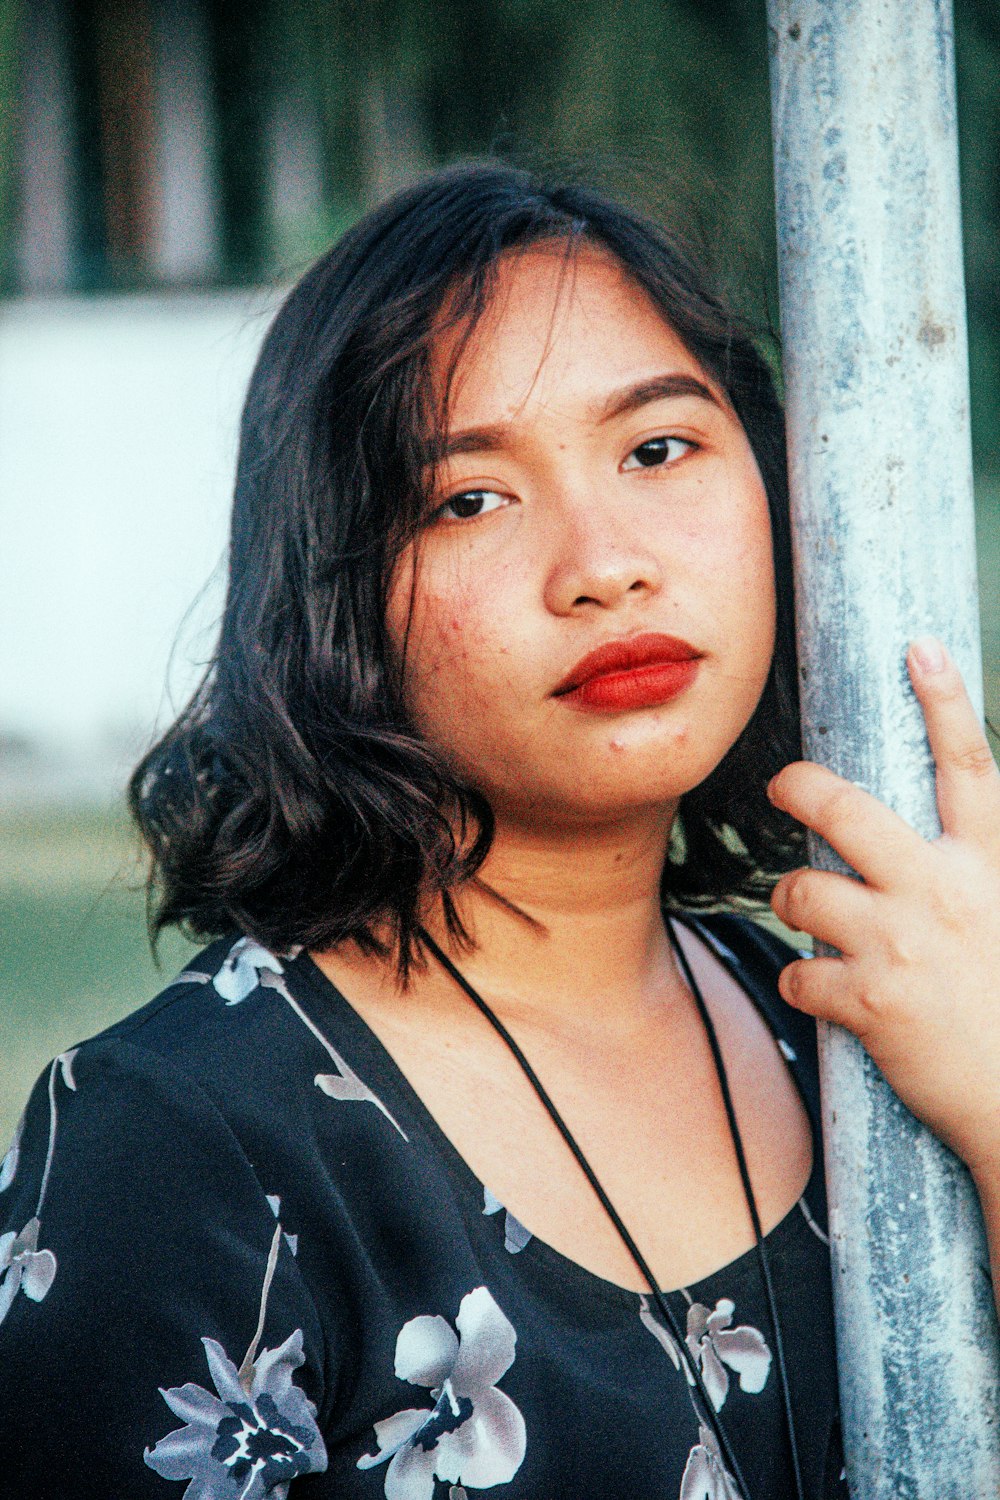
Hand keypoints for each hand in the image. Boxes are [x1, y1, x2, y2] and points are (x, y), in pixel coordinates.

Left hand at [767, 637, 999, 1183]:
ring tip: (810, 917)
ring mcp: (904, 944)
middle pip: (848, 810)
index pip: (969, 767)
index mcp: (987, 867)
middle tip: (783, 786)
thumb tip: (905, 844)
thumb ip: (961, 873)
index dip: (944, 701)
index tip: (918, 648)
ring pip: (804, 889)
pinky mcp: (871, 1001)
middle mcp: (945, 892)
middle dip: (801, 787)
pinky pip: (798, 972)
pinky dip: (800, 981)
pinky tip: (820, 992)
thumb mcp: (998, 917)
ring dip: (793, 901)